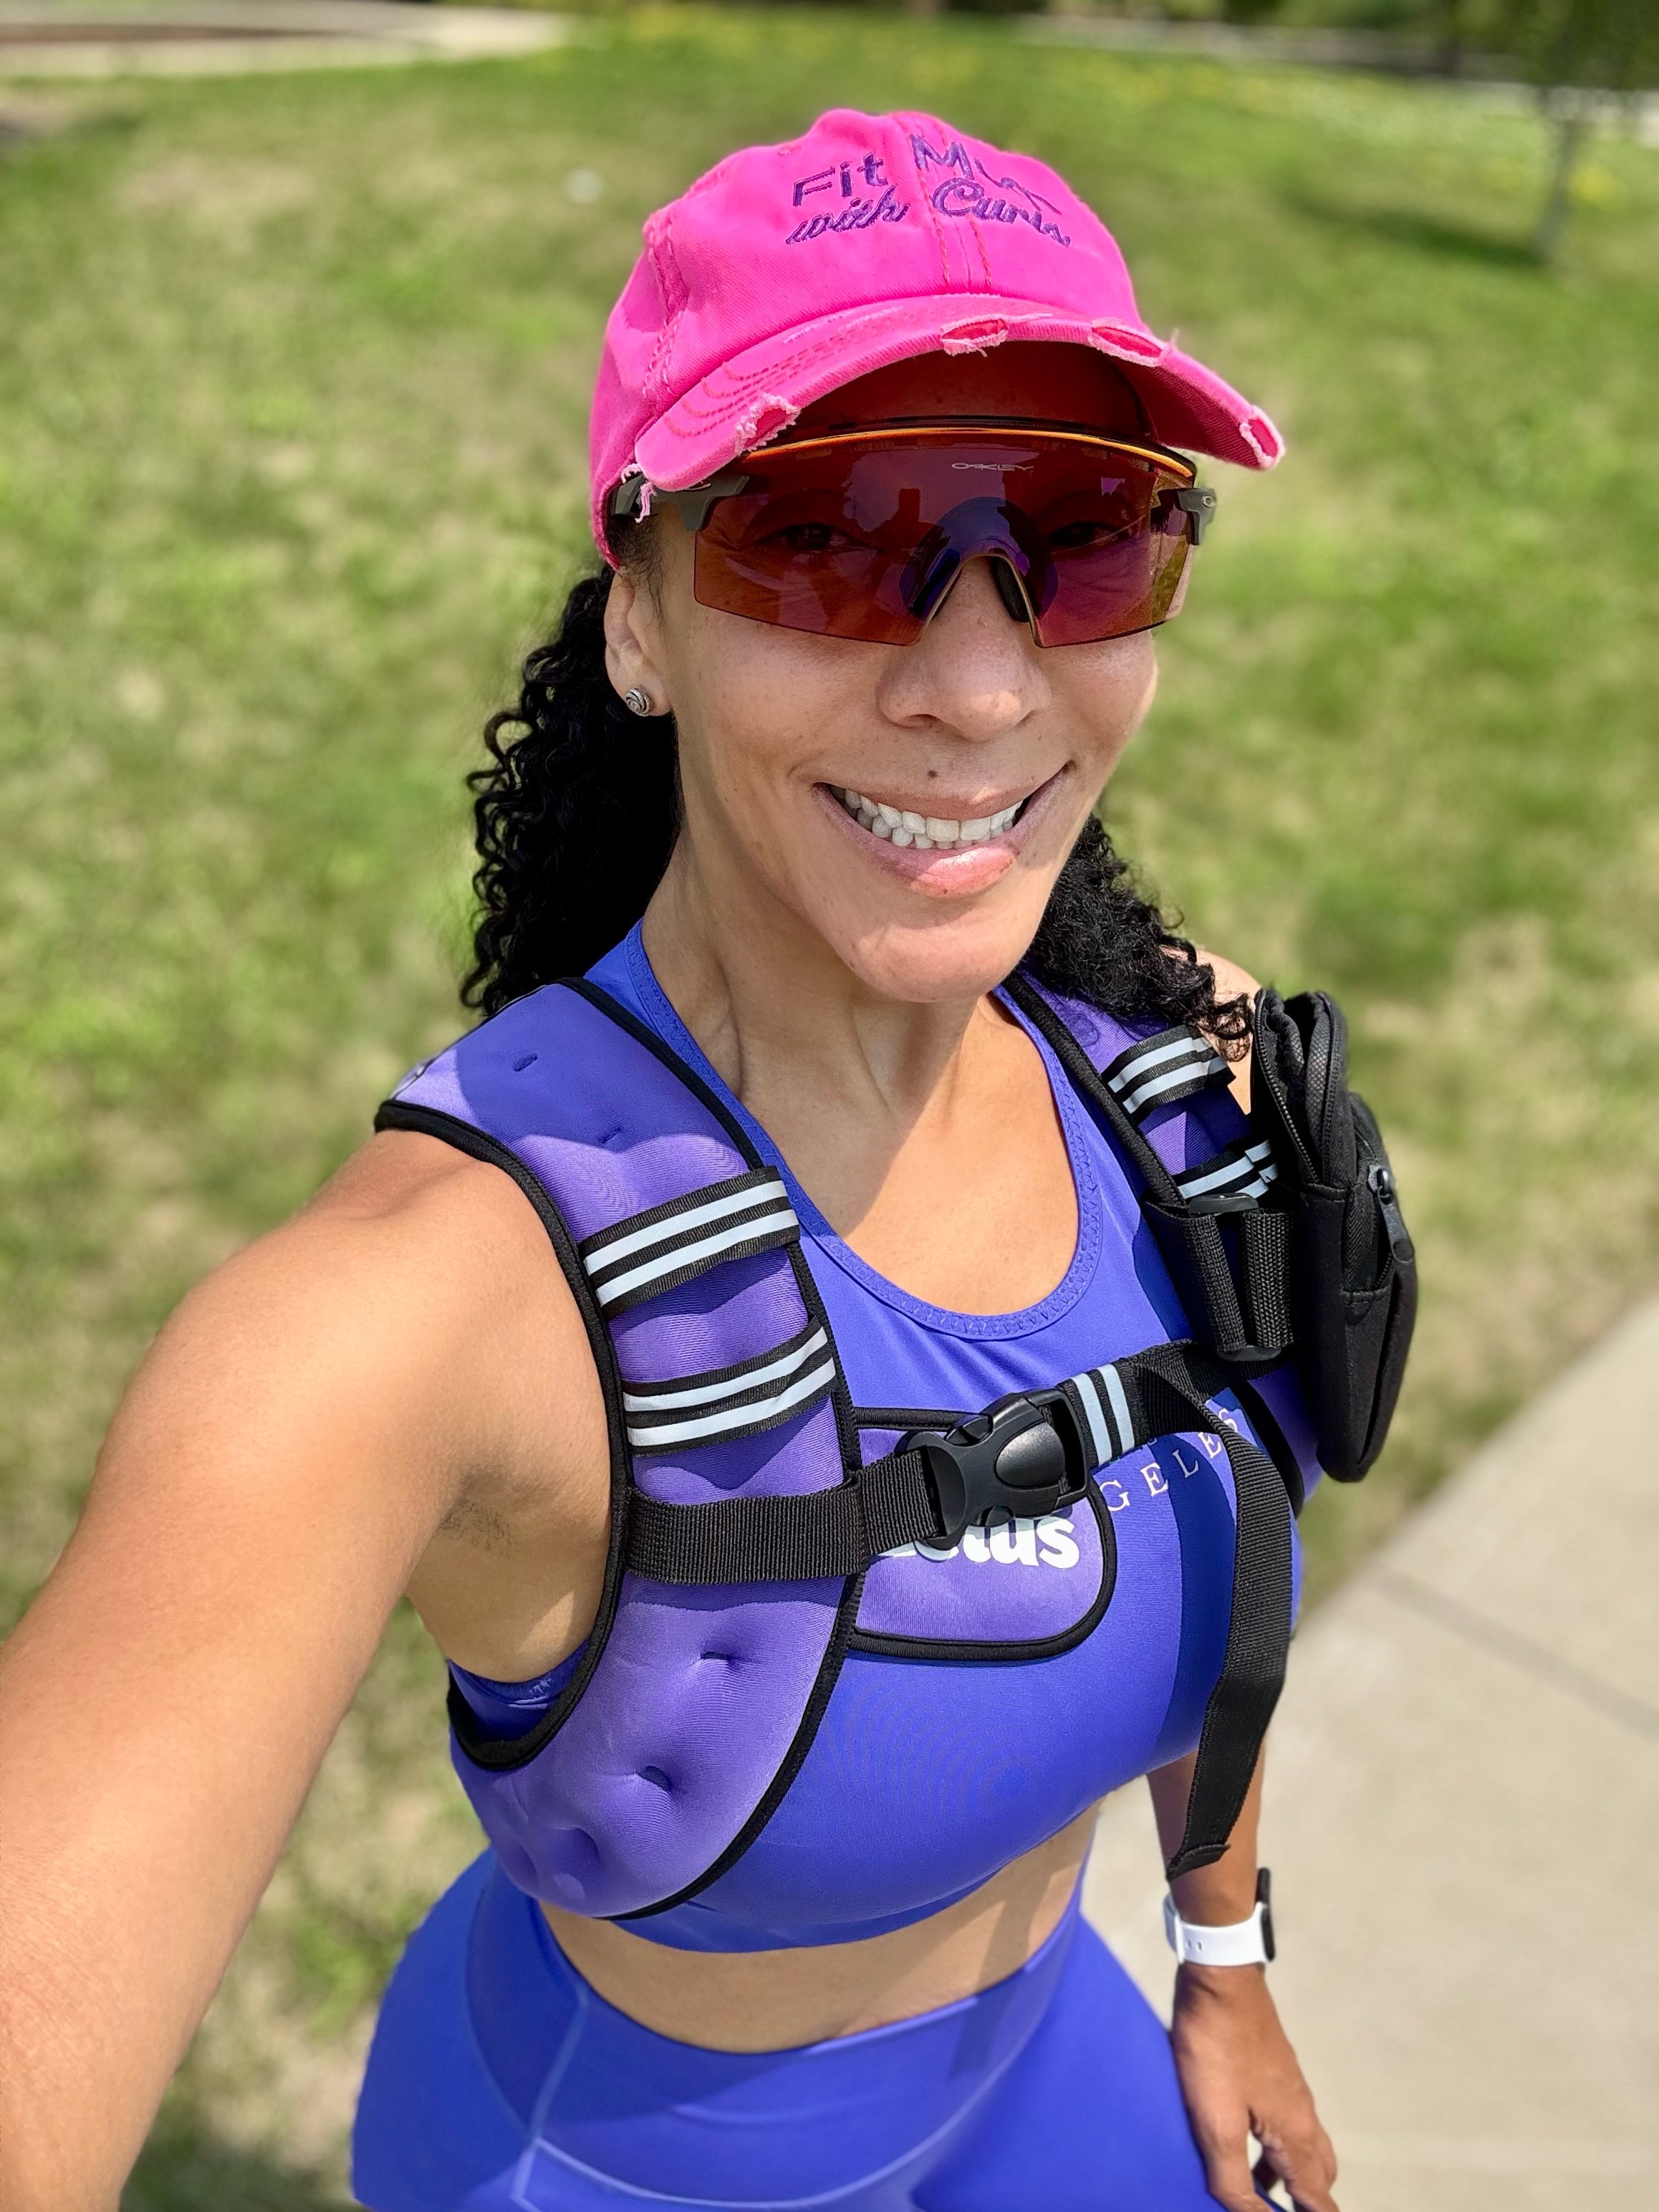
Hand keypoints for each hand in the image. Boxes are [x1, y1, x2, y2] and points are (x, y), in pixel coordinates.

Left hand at [1169, 1963, 1338, 2210]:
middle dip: (1306, 2201)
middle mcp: (1302, 2112)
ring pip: (1302, 2146)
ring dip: (1285, 2174)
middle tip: (1275, 2209)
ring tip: (1251, 2190)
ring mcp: (1290, 2087)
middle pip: (1318, 2174)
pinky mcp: (1273, 2069)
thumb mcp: (1215, 2122)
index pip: (1317, 2197)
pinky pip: (1285, 2121)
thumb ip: (1232, 2177)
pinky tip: (1241, 2141)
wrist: (1219, 1978)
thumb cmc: (1215, 2047)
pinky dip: (1274, 2146)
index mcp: (1294, 2133)